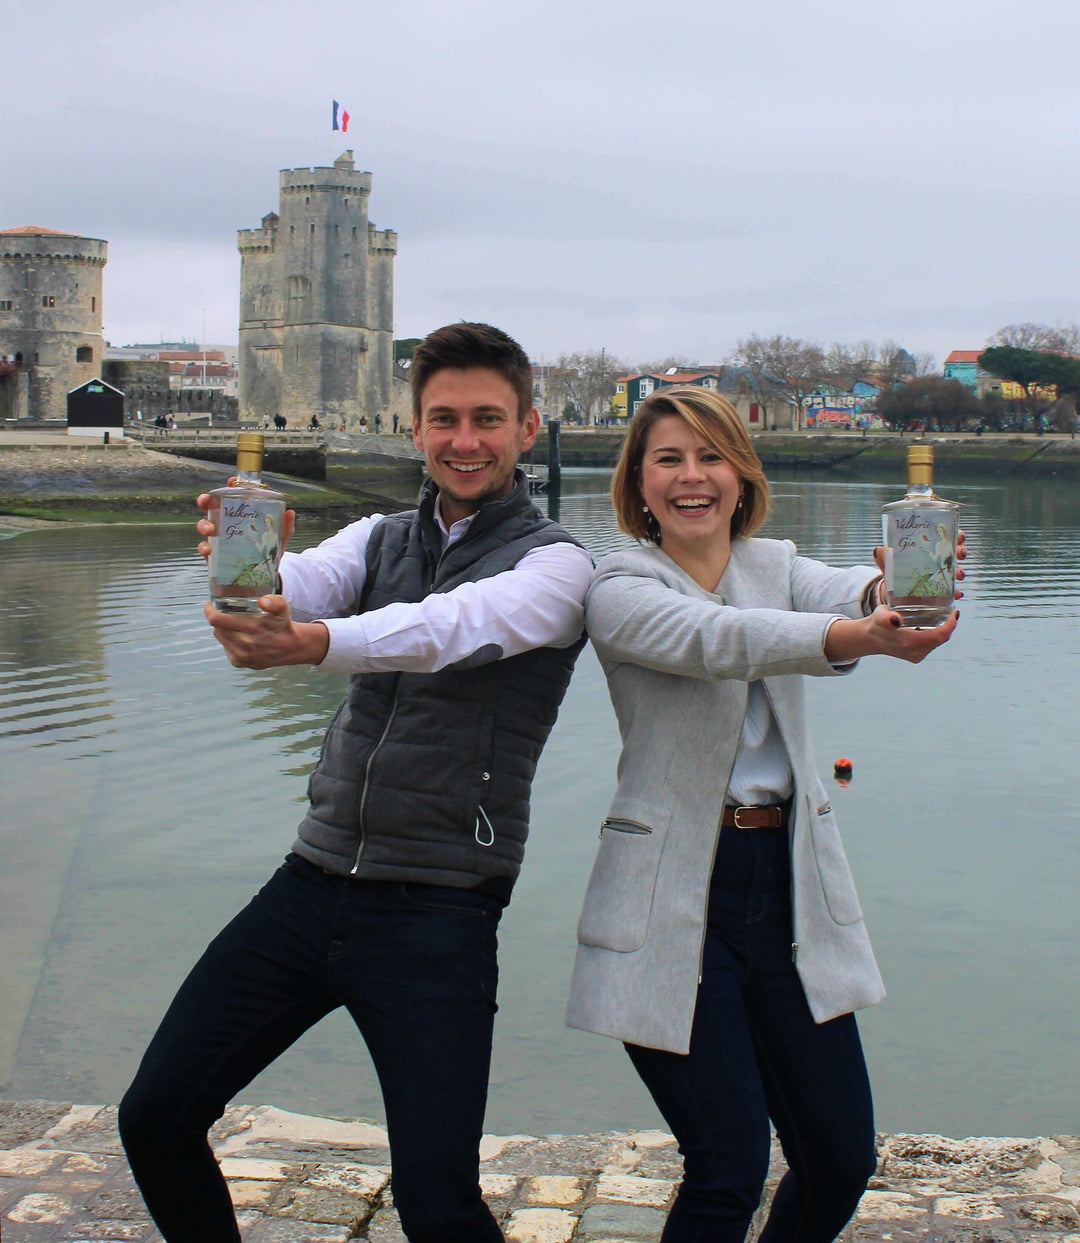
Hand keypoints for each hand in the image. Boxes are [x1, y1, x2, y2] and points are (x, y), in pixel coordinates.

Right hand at [196, 485, 295, 562]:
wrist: (261, 576)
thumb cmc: (267, 551)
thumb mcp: (278, 539)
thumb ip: (284, 527)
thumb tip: (290, 513)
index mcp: (240, 516)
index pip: (232, 497)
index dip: (230, 487)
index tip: (232, 482)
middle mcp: (226, 524)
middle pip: (210, 507)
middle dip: (205, 501)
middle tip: (206, 501)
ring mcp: (218, 539)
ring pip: (204, 526)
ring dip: (204, 525)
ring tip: (210, 530)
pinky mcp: (214, 555)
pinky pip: (205, 549)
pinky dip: (204, 548)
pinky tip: (208, 550)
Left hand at [205, 596, 329, 668]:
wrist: (290, 647)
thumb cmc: (282, 625)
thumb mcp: (282, 609)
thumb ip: (275, 602)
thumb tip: (263, 601)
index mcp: (251, 629)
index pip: (217, 620)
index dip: (210, 610)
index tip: (212, 604)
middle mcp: (244, 645)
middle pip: (217, 628)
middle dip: (218, 618)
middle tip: (225, 612)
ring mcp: (240, 656)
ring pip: (219, 636)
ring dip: (223, 629)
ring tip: (233, 624)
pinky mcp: (239, 663)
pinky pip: (225, 647)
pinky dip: (229, 640)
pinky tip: (239, 636)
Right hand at [825, 606, 958, 664]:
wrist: (869, 638)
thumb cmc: (877, 624)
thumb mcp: (880, 616)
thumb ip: (887, 617)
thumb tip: (896, 619)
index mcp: (910, 643)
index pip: (939, 635)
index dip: (950, 624)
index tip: (954, 611)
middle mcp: (915, 652)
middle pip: (941, 639)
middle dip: (948, 625)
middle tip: (951, 611)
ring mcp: (916, 656)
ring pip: (937, 642)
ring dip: (943, 630)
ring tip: (944, 615)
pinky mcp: (916, 656)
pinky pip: (932, 644)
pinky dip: (936, 634)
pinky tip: (934, 624)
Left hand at [872, 528, 967, 603]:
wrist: (893, 592)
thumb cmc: (895, 571)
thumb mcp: (890, 563)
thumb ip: (884, 558)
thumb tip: (877, 550)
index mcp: (929, 548)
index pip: (946, 537)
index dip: (957, 535)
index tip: (960, 536)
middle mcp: (939, 560)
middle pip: (955, 551)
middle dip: (961, 551)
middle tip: (961, 554)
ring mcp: (941, 575)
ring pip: (956, 570)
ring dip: (960, 571)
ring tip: (959, 574)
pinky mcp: (941, 591)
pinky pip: (952, 591)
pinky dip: (956, 591)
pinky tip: (957, 594)